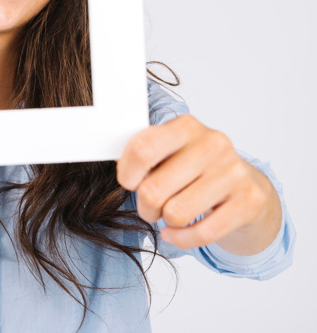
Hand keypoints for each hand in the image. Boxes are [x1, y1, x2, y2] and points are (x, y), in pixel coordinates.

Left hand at [117, 114, 279, 251]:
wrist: (247, 184)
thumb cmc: (195, 167)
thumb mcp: (170, 150)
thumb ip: (144, 153)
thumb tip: (116, 163)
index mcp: (186, 126)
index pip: (142, 149)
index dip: (127, 173)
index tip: (129, 181)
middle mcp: (211, 144)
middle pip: (154, 189)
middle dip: (144, 205)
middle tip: (149, 205)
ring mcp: (233, 172)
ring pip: (176, 213)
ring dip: (165, 221)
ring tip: (169, 213)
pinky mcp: (248, 201)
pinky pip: (203, 233)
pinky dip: (181, 239)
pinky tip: (176, 232)